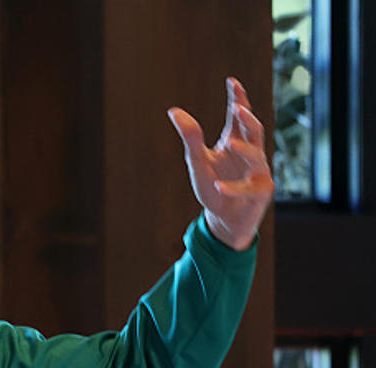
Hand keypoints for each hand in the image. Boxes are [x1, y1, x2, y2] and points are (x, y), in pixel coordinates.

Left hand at [168, 77, 273, 250]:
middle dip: (248, 119)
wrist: (222, 219)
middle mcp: (251, 153)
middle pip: (255, 130)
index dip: (238, 98)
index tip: (232, 81)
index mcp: (236, 141)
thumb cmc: (212, 186)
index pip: (239, 116)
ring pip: (257, 157)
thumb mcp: (197, 161)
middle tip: (237, 107)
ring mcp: (259, 172)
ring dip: (244, 150)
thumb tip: (174, 111)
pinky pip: (248, 188)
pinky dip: (233, 188)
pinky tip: (218, 186)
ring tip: (229, 143)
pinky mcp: (261, 193)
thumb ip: (190, 138)